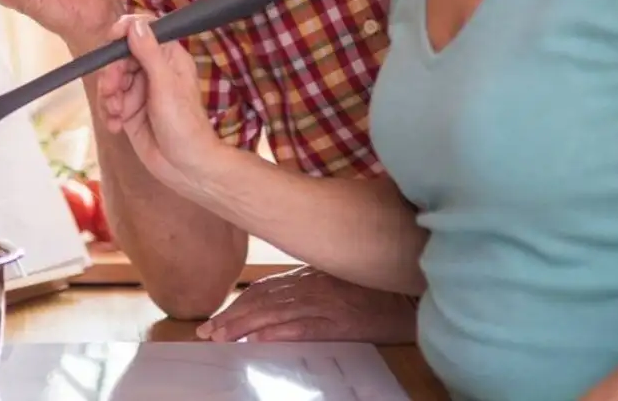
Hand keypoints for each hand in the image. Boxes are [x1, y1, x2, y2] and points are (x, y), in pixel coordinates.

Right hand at [95, 15, 224, 191]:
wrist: (185, 167)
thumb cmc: (184, 125)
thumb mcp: (165, 85)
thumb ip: (149, 53)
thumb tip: (134, 24)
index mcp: (168, 57)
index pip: (141, 32)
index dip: (123, 33)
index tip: (110, 41)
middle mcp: (153, 70)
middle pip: (120, 56)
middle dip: (112, 74)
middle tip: (111, 91)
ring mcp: (140, 91)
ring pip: (111, 80)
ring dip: (109, 96)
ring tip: (117, 113)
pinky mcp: (130, 111)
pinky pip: (110, 102)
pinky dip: (109, 113)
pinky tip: (117, 126)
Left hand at [195, 266, 417, 342]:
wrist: (410, 293)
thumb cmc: (375, 285)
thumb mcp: (337, 276)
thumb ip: (309, 281)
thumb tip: (279, 293)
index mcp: (308, 276)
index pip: (262, 290)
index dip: (236, 304)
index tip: (215, 319)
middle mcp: (310, 287)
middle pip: (261, 302)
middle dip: (231, 318)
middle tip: (207, 333)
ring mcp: (324, 304)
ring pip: (275, 315)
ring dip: (244, 327)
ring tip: (221, 339)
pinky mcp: (341, 322)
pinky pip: (304, 328)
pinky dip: (278, 333)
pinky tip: (258, 341)